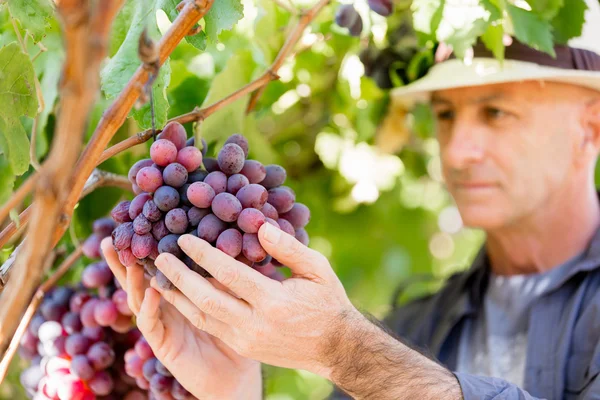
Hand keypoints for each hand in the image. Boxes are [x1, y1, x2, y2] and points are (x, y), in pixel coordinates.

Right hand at [100, 238, 261, 399]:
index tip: (142, 223)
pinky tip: (151, 290)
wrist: (236, 375)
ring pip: (139, 298)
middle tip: (112, 236)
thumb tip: (237, 239)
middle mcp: (165, 306)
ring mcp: (162, 325)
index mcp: (180, 292)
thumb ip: (226, 273)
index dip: (148, 247)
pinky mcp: (162, 344)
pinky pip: (150, 324)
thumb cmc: (238, 333)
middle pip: (138, 279)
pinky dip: (149, 306)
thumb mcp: (234, 297)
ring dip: (133, 278)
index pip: (159, 266)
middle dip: (124, 260)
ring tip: (130, 258)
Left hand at [151, 222, 360, 378]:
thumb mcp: (317, 270)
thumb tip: (259, 226)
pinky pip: (210, 326)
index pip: (230, 274)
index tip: (184, 238)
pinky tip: (177, 295)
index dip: (204, 255)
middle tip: (159, 256)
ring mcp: (246, 339)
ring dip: (177, 295)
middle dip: (179, 276)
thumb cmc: (328, 302)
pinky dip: (190, 309)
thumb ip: (288, 248)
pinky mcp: (243, 346)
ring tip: (157, 275)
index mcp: (274, 302)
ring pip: (202, 316)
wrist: (335, 348)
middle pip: (207, 298)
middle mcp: (255, 324)